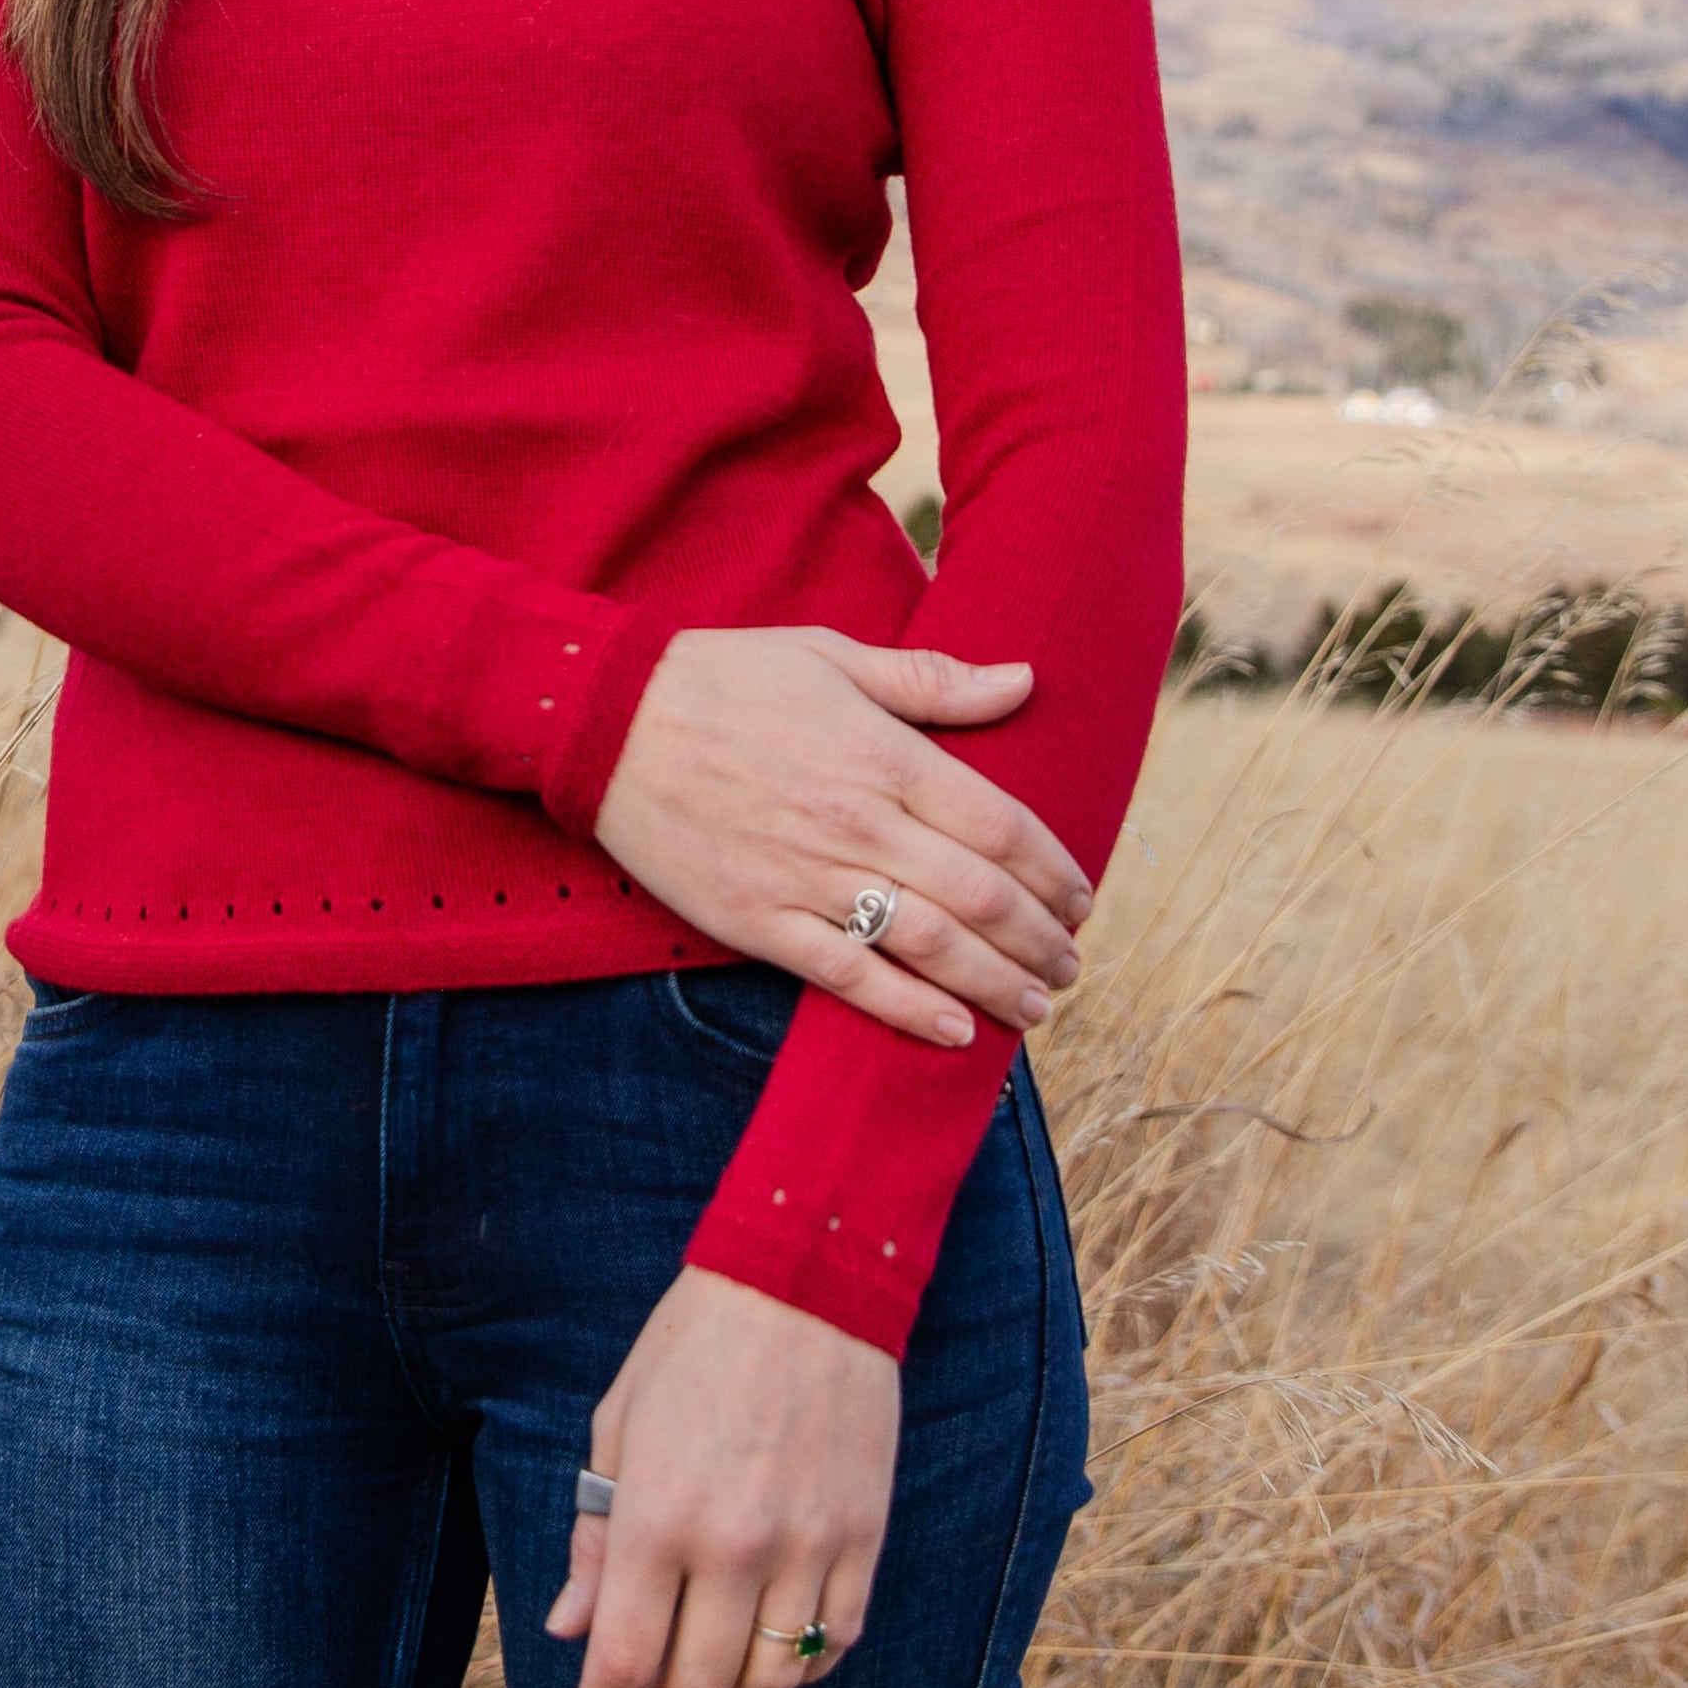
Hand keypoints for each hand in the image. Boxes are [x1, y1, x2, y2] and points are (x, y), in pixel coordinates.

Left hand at [548, 1266, 896, 1687]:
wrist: (805, 1281)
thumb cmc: (694, 1345)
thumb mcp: (619, 1425)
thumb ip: (596, 1534)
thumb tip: (569, 1628)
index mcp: (661, 1514)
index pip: (623, 1661)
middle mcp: (736, 1545)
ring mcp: (809, 1545)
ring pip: (771, 1680)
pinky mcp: (863, 1537)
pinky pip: (833, 1640)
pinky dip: (799, 1672)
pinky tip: (769, 1667)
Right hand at [593, 627, 1090, 1045]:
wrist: (606, 718)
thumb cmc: (725, 677)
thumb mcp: (832, 656)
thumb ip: (932, 681)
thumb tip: (1026, 681)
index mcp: (883, 754)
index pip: (1000, 825)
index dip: (1053, 869)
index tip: (1080, 896)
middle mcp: (856, 822)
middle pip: (980, 896)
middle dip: (1039, 940)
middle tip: (1070, 963)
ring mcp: (806, 877)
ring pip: (929, 946)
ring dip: (996, 984)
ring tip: (1036, 1005)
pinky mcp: (758, 920)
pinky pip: (849, 977)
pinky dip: (909, 1010)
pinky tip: (955, 1031)